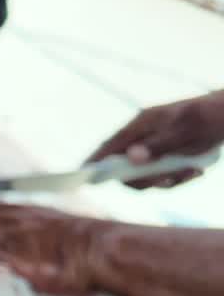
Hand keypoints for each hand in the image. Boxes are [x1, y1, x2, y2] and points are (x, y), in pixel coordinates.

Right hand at [86, 90, 223, 188]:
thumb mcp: (187, 128)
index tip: (85, 178)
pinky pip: (164, 178)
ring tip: (190, 172)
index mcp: (141, 124)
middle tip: (167, 178)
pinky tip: (196, 170)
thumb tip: (131, 158)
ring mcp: (156, 149)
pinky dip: (178, 179)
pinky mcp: (169, 158)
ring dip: (166, 181)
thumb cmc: (211, 115)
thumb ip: (158, 144)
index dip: (96, 162)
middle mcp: (143, 139)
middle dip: (145, 179)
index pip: (110, 145)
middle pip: (126, 169)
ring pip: (146, 177)